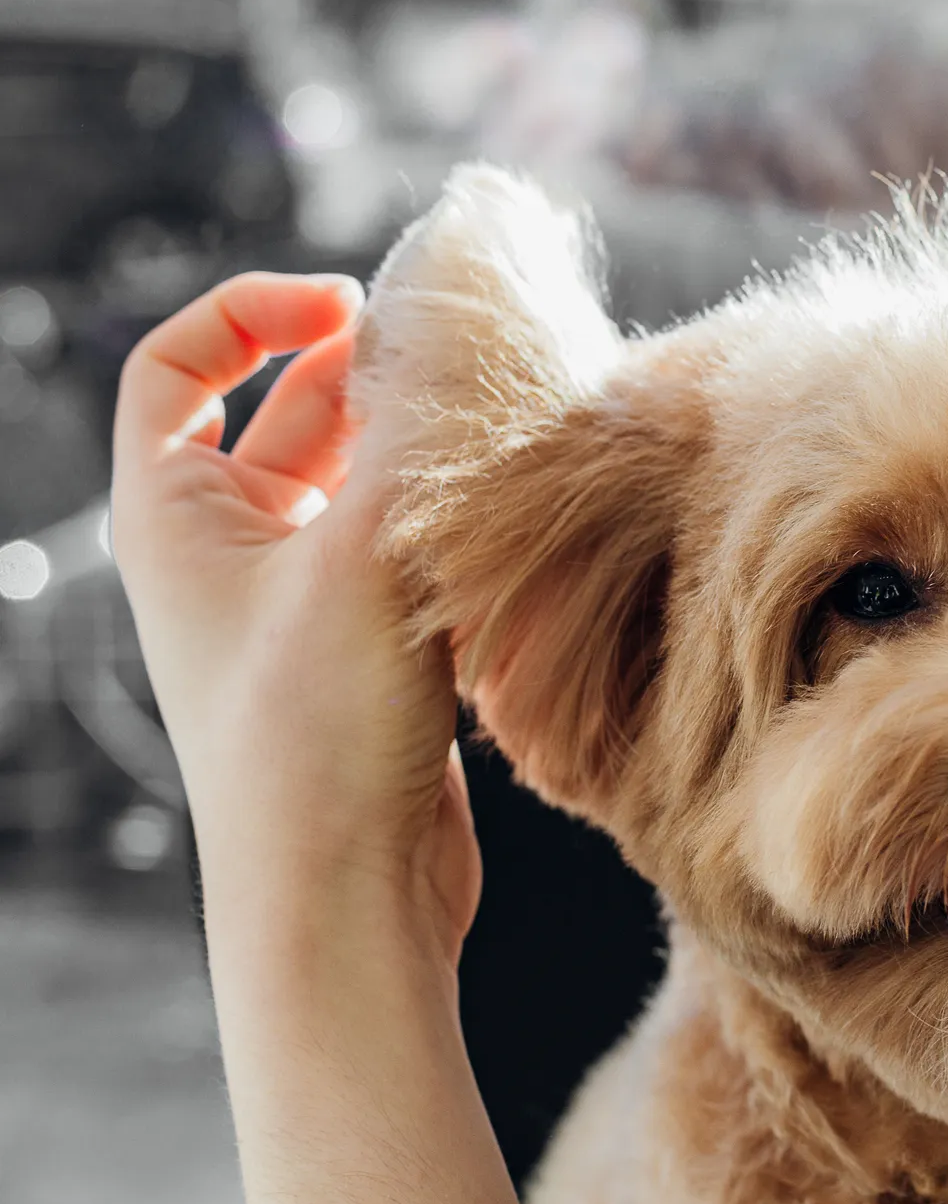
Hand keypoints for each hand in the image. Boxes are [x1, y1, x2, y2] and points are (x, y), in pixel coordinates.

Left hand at [112, 272, 478, 966]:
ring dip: (428, 457)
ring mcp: (302, 608)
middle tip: (463, 366)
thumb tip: (449, 308)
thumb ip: (409, 428)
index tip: (349, 303)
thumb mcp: (361, 555)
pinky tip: (515, 528)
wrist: (344, 900)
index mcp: (175, 517)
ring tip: (502, 441)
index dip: (253, 312)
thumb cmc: (318, 735)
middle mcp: (229, 556)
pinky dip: (455, 526)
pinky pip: (410, 554)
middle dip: (375, 379)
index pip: (177, 366)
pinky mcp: (371, 656)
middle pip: (292, 416)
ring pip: (366, 487)